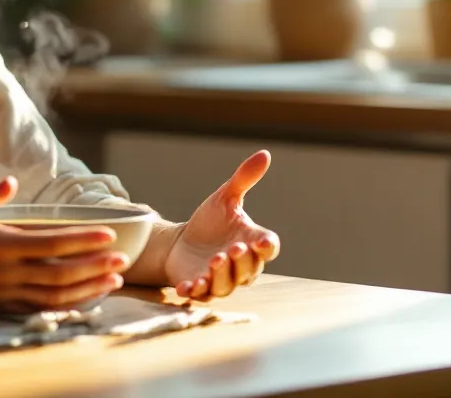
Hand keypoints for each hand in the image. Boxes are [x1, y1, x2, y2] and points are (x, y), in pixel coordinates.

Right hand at [0, 177, 129, 314]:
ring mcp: (5, 294)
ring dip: (89, 289)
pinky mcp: (3, 307)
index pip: (51, 243)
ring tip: (115, 280)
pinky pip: (43, 308)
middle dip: (95, 266)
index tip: (109, 235)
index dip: (82, 240)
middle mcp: (5, 273)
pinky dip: (70, 303)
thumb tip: (10, 182)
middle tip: (123, 259)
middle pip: (60, 272)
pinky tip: (89, 295)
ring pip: (56, 295)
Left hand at [164, 150, 279, 299]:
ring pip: (228, 285)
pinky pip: (202, 296)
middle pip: (250, 270)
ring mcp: (221, 280)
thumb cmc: (210, 221)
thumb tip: (265, 154)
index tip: (261, 241)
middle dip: (243, 262)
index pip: (268, 248)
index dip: (267, 247)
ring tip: (214, 261)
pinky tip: (189, 286)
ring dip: (222, 275)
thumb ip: (244, 179)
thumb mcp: (225, 197)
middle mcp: (241, 266)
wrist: (181, 241)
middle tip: (233, 249)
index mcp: (251, 242)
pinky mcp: (200, 289)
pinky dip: (196, 292)